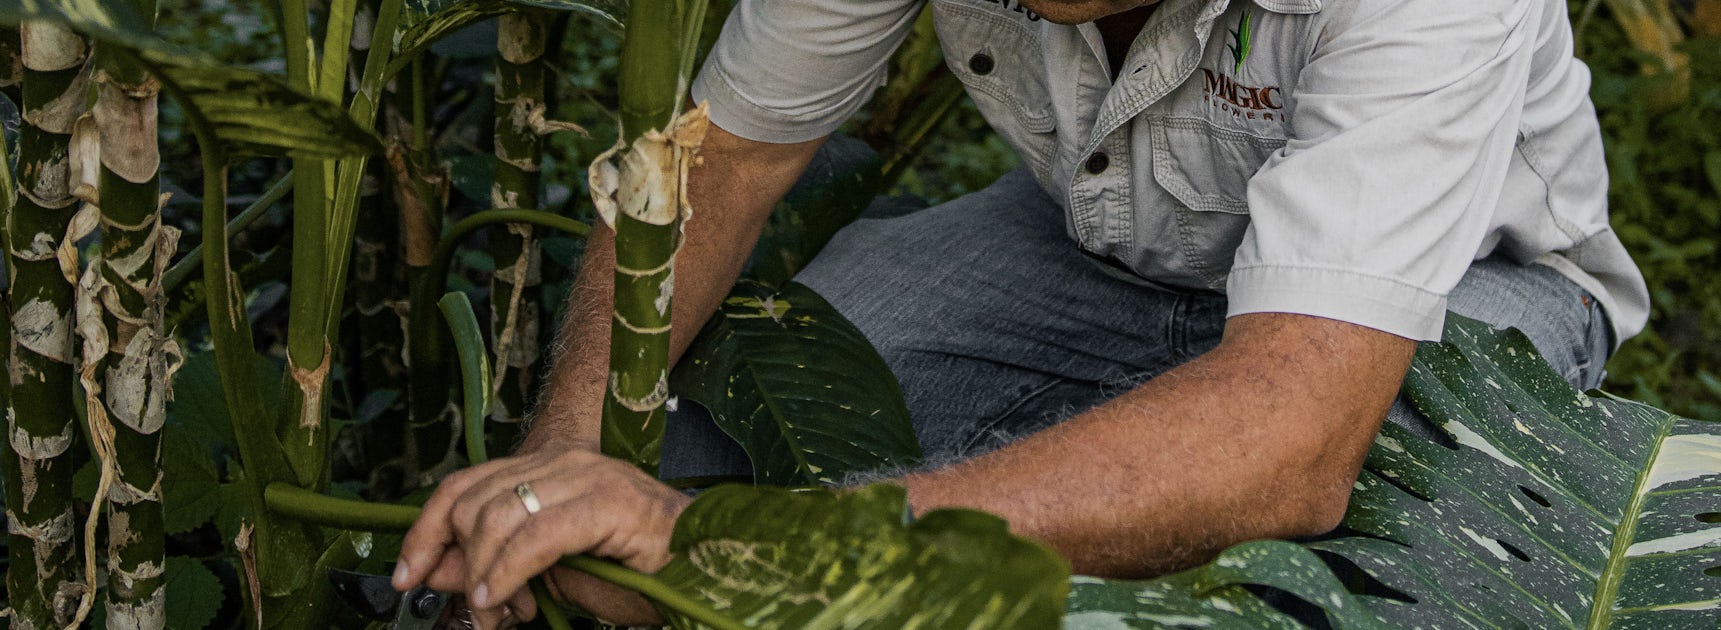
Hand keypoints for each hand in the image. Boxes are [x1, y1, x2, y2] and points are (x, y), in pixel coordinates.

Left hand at [393, 449, 691, 627]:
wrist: (705, 568)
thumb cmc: (637, 572)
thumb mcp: (549, 572)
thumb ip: (494, 563)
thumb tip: (437, 570)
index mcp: (550, 469)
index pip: (465, 485)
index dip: (425, 530)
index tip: (405, 575)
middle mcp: (565, 462)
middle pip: (472, 501)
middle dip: (459, 562)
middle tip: (482, 610)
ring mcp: (587, 476)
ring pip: (497, 517)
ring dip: (485, 576)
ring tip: (498, 613)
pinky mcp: (606, 502)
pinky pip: (534, 537)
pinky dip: (507, 572)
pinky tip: (503, 599)